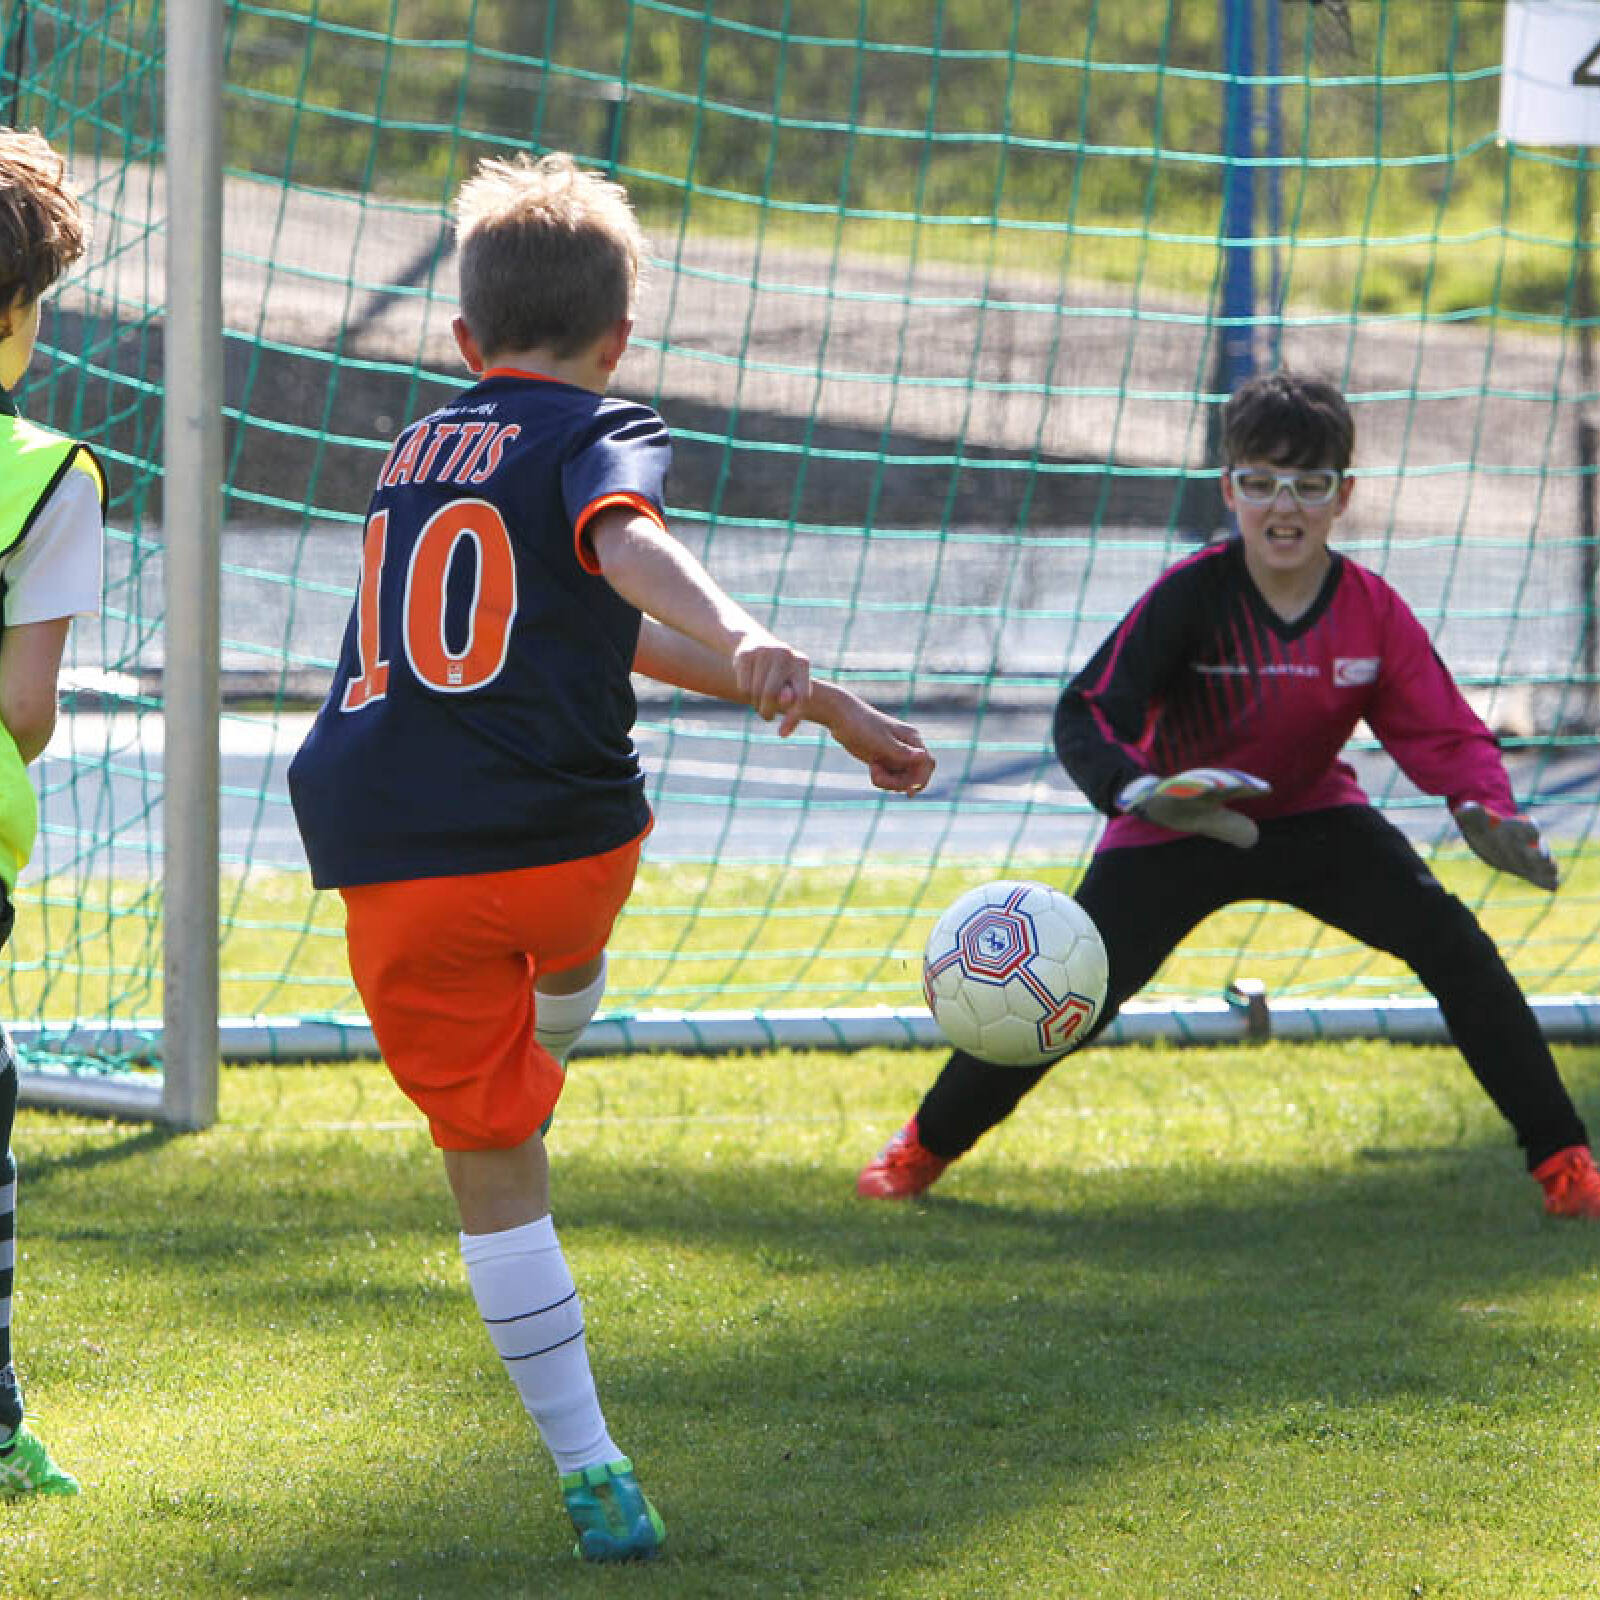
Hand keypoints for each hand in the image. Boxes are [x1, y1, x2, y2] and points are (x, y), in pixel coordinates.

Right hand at [732, 631, 810, 735]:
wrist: (755, 642)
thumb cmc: (778, 673)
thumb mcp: (790, 684)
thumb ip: (791, 700)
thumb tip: (784, 723)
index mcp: (802, 663)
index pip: (801, 697)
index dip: (793, 718)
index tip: (782, 734)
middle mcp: (785, 654)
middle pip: (772, 695)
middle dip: (767, 712)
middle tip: (766, 716)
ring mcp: (764, 652)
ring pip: (756, 693)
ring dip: (756, 705)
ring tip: (759, 702)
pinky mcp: (745, 655)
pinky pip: (743, 688)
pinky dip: (745, 696)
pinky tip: (749, 689)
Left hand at [814, 686, 934, 793]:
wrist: (840, 717)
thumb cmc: (861, 726)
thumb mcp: (881, 742)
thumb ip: (902, 752)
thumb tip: (923, 757)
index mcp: (912, 739)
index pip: (927, 763)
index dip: (921, 780)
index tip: (908, 792)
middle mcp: (908, 747)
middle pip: (914, 775)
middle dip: (898, 782)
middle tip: (877, 778)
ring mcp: (896, 754)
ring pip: (902, 778)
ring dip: (889, 781)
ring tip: (873, 771)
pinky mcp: (885, 759)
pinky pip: (891, 777)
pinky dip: (883, 778)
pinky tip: (872, 769)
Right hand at [1118, 766, 1271, 848]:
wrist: (1142, 799)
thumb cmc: (1178, 808)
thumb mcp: (1205, 820)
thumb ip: (1228, 826)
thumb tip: (1253, 837)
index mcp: (1210, 793)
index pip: (1233, 787)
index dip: (1249, 787)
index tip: (1266, 789)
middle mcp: (1196, 786)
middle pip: (1217, 780)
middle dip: (1233, 781)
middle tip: (1252, 786)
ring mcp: (1177, 787)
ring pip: (1195, 782)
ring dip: (1209, 782)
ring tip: (1222, 786)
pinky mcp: (1158, 792)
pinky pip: (1169, 789)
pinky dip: (1178, 788)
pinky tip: (1190, 791)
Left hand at [1452, 801, 1558, 891]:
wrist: (1493, 836)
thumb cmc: (1484, 826)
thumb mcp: (1475, 819)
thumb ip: (1471, 813)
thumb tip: (1461, 810)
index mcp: (1517, 826)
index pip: (1525, 825)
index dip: (1527, 827)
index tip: (1531, 830)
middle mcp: (1528, 841)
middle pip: (1538, 844)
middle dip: (1540, 851)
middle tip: (1542, 857)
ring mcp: (1532, 855)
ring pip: (1544, 860)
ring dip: (1547, 866)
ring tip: (1552, 873)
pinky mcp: (1530, 869)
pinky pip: (1542, 874)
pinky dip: (1547, 880)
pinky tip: (1553, 886)